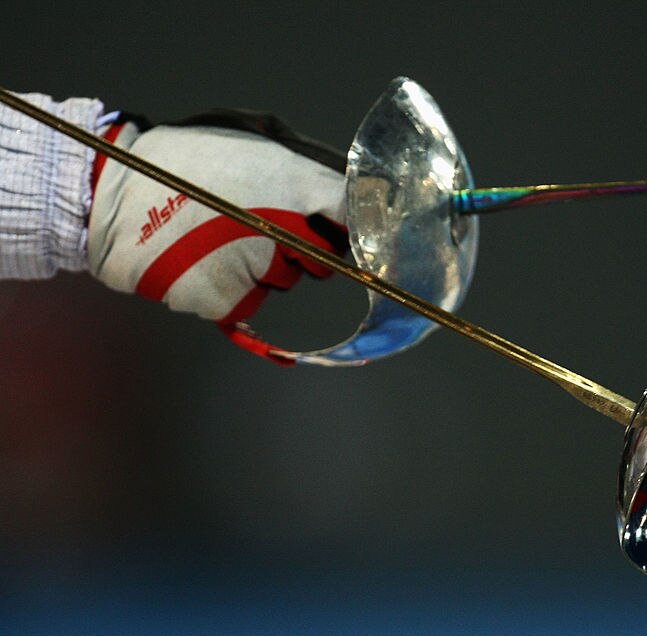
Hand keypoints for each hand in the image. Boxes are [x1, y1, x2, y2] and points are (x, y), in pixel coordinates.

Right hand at [87, 112, 348, 354]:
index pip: (353, 214)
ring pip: (284, 281)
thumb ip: (304, 172)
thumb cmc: (185, 164)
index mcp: (295, 184)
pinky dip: (233, 288)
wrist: (112, 195)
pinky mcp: (230, 301)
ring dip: (265, 267)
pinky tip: (204, 261)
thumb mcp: (252, 146)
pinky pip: (249, 301)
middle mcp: (286, 230)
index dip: (356, 226)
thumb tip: (346, 193)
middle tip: (260, 226)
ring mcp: (259, 269)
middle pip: (323, 258)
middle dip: (302, 248)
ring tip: (219, 237)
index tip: (351, 232)